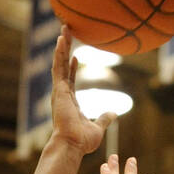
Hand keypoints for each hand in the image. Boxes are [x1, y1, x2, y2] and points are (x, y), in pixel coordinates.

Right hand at [51, 26, 115, 155]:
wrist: (72, 145)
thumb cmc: (82, 141)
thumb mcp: (98, 127)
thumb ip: (105, 119)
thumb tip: (114, 113)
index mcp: (70, 102)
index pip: (70, 80)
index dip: (72, 67)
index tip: (75, 55)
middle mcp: (62, 94)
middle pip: (63, 67)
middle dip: (65, 50)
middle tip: (66, 35)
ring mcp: (59, 91)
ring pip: (59, 63)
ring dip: (62, 46)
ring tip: (64, 29)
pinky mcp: (58, 89)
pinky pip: (58, 67)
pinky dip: (59, 53)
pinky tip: (61, 40)